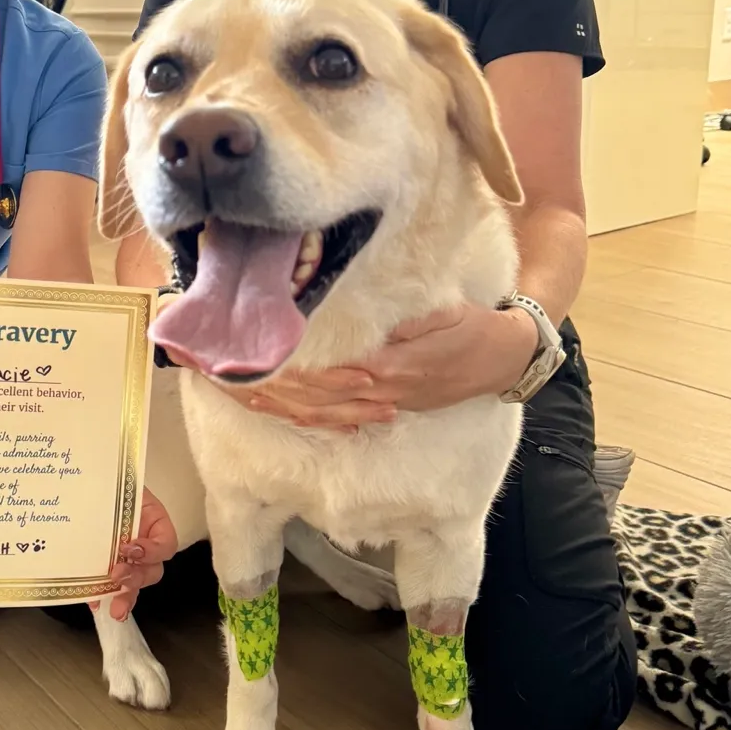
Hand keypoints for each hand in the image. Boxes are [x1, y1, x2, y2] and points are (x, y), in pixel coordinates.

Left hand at [95, 486, 178, 619]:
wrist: (90, 482)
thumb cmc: (111, 480)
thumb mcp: (124, 485)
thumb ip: (126, 496)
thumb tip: (116, 504)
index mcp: (154, 523)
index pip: (166, 544)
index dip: (152, 551)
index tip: (130, 547)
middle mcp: (145, 544)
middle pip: (152, 570)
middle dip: (136, 579)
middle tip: (118, 576)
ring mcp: (128, 558)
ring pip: (135, 584)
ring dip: (125, 596)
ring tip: (114, 608)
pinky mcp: (108, 567)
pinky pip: (110, 587)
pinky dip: (101, 595)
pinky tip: (93, 601)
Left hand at [243, 304, 537, 429]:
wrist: (502, 359)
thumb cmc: (469, 326)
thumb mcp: (440, 312)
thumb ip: (399, 319)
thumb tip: (359, 318)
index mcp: (389, 365)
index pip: (326, 373)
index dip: (287, 369)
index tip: (253, 360)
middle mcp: (382, 390)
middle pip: (315, 397)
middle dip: (271, 390)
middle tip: (228, 379)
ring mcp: (385, 402)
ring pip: (324, 412)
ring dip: (282, 406)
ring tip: (242, 396)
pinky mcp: (390, 405)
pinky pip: (342, 417)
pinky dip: (310, 417)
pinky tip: (284, 411)